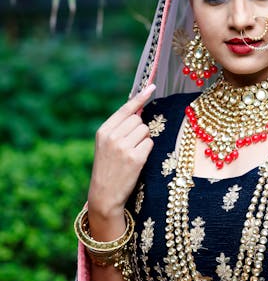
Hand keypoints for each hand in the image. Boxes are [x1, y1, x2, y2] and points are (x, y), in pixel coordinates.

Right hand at [88, 84, 155, 223]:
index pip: (126, 109)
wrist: (104, 194)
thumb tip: (139, 111)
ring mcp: (124, 147)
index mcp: (104, 131)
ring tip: (132, 154)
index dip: (140, 97)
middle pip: (139, 120)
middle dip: (139, 130)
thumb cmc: (108, 168)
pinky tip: (137, 161)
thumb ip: (119, 128)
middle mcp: (112, 136)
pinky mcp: (135, 158)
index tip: (151, 86)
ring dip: (144, 141)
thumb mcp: (106, 145)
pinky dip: (147, 151)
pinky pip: (150, 144)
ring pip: (145, 131)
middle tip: (131, 145)